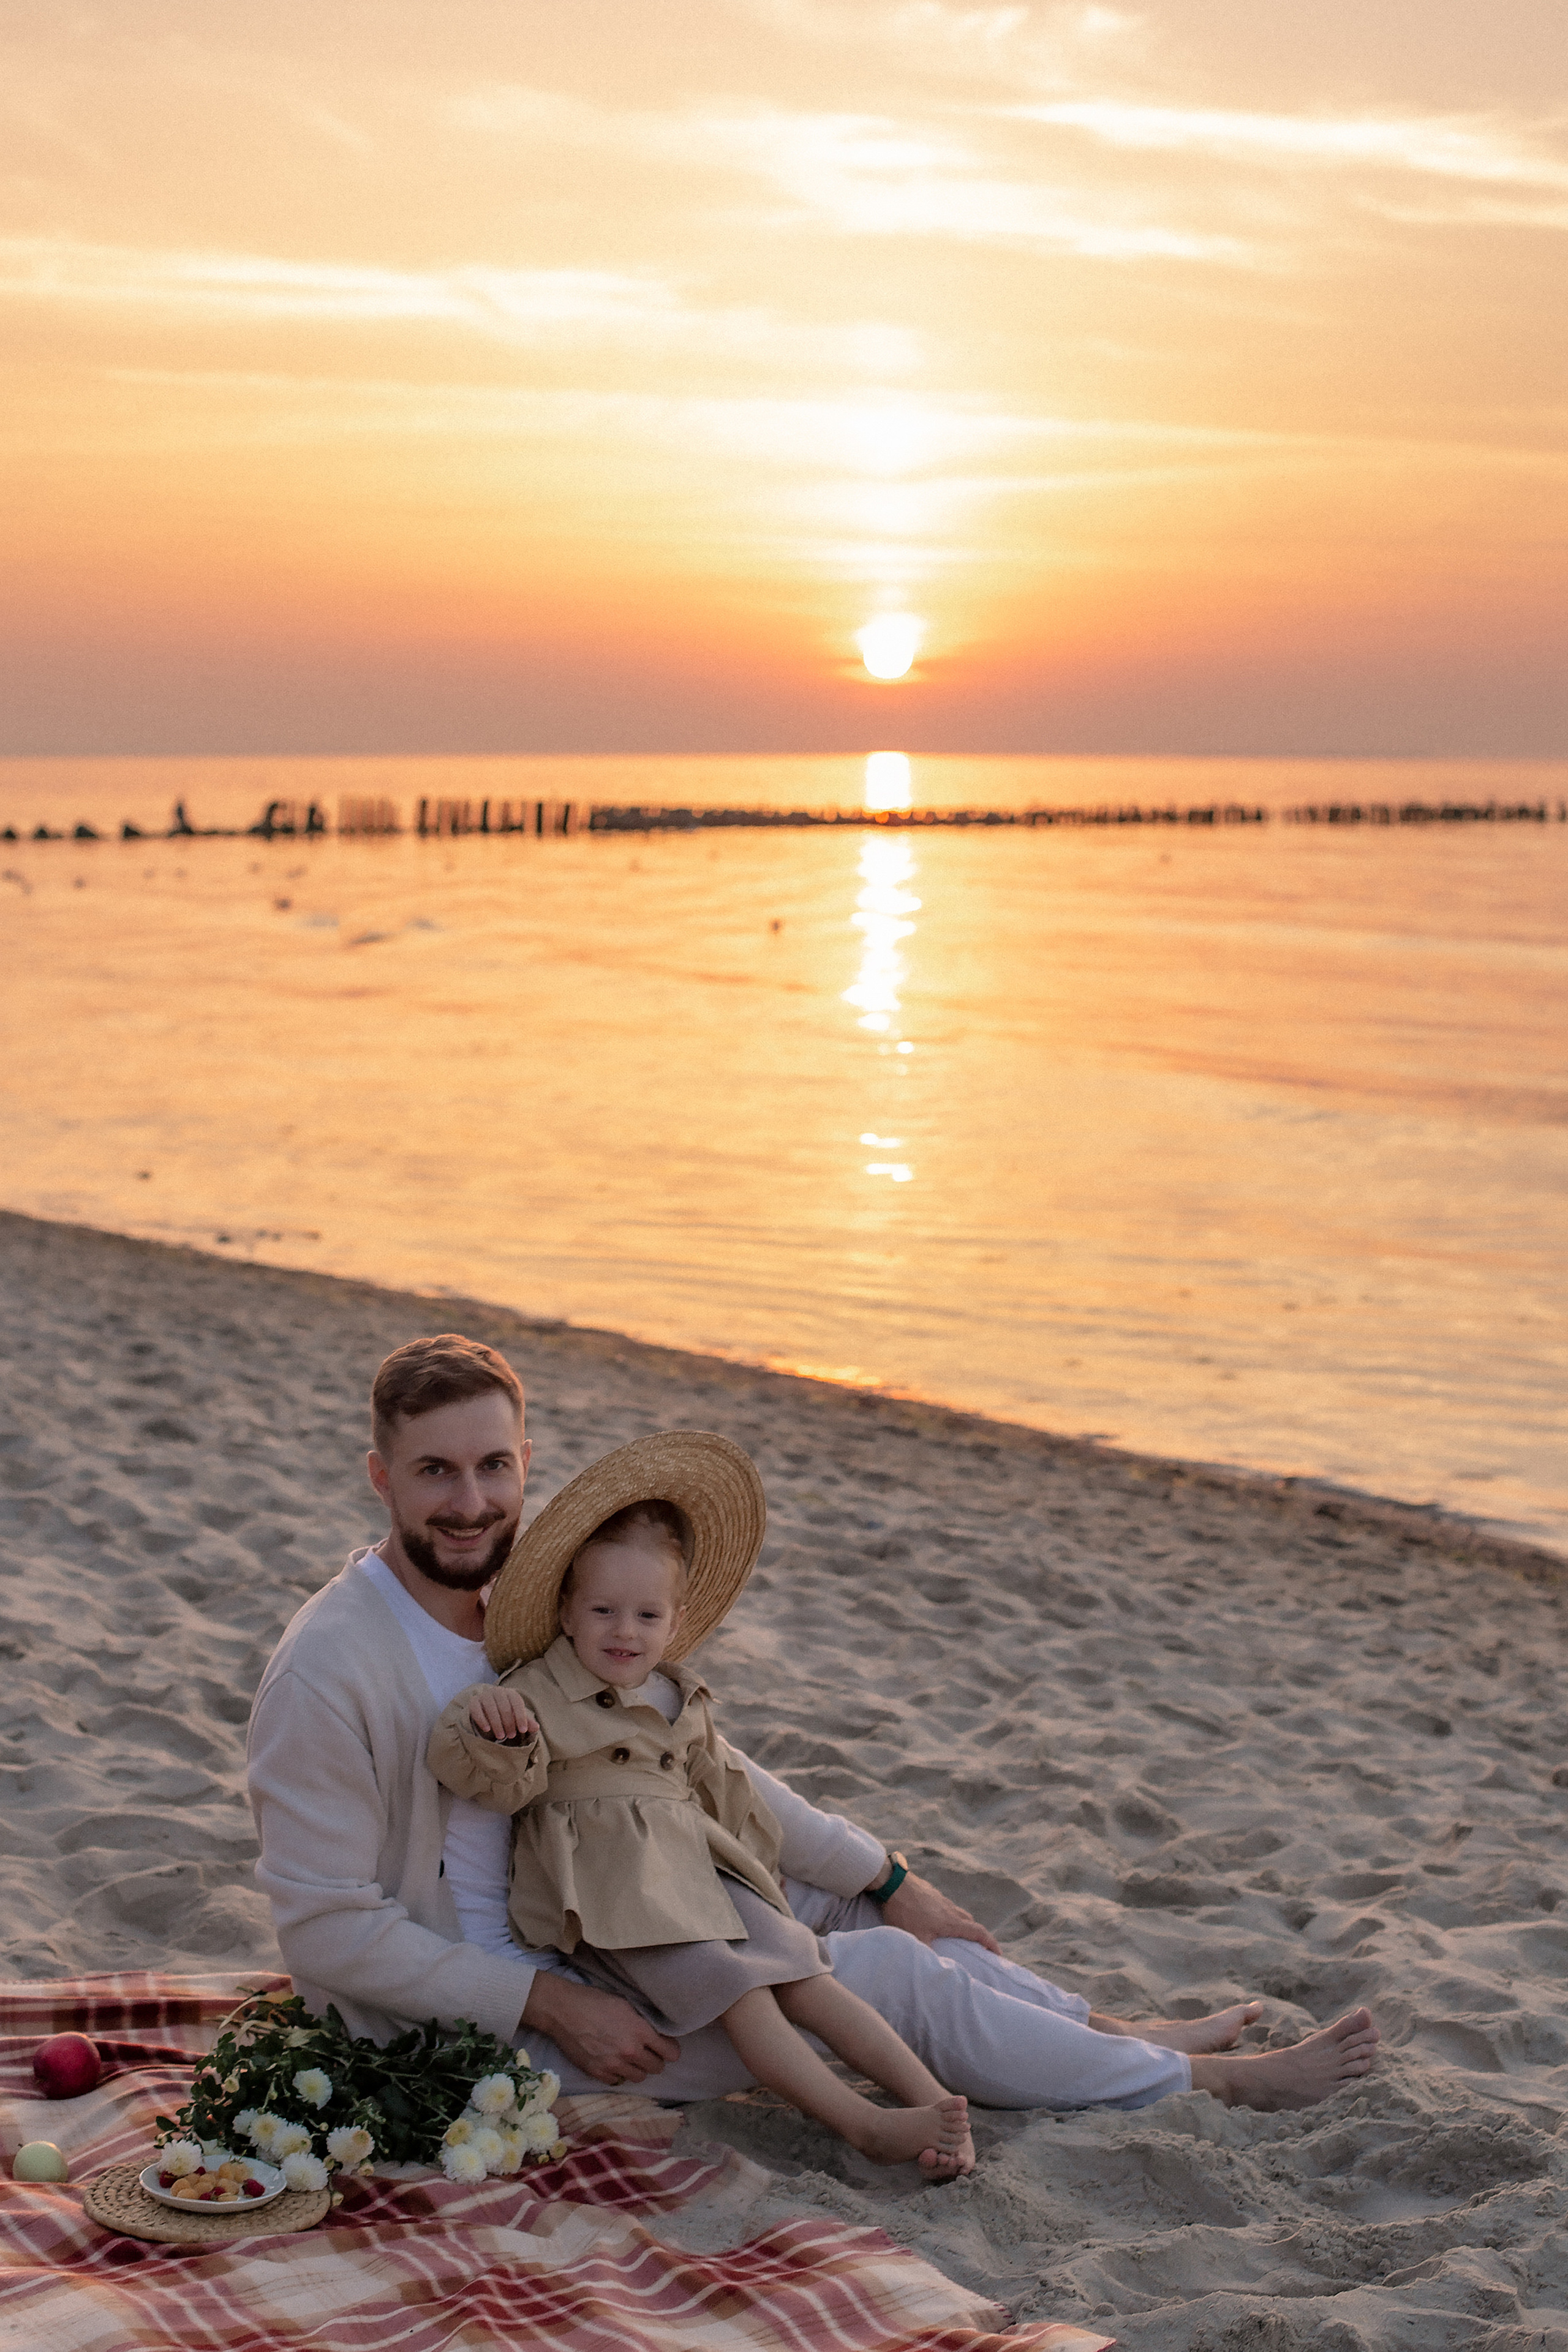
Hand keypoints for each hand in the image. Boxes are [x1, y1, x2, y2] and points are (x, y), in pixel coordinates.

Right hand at [468, 1687, 537, 1744]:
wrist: (486, 1709)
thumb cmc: (505, 1714)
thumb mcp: (516, 1717)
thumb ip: (526, 1722)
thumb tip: (536, 1727)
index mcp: (510, 1693)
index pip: (517, 1702)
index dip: (521, 1717)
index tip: (523, 1730)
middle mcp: (497, 1691)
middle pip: (504, 1707)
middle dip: (509, 1723)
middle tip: (511, 1736)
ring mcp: (484, 1695)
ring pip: (491, 1708)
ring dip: (497, 1723)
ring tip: (501, 1736)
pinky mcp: (473, 1701)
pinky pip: (476, 1709)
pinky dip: (482, 1719)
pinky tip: (486, 1729)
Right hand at [520, 1973, 681, 2085]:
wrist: (563, 2011)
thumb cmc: (594, 2001)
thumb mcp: (625, 2005)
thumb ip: (642, 2022)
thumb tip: (655, 2034)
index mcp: (640, 2031)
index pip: (670, 2052)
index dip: (670, 2050)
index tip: (667, 2048)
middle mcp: (630, 2051)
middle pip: (657, 2068)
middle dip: (655, 2060)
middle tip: (647, 2052)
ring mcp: (613, 2065)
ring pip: (639, 2077)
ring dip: (637, 2069)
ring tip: (629, 2058)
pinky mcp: (598, 2073)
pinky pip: (617, 2081)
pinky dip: (617, 2074)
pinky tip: (612, 2062)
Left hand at [879, 1871, 1001, 1954]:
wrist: (893, 1882)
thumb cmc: (904, 1912)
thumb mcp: (915, 1938)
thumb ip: (927, 1954)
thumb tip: (936, 1969)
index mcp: (951, 1921)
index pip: (978, 1932)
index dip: (991, 1944)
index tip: (998, 1954)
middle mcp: (950, 1909)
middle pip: (970, 1922)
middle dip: (978, 1935)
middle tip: (978, 1947)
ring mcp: (941, 1899)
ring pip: (958, 1913)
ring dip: (963, 1925)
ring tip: (958, 1936)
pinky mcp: (931, 1893)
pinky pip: (947, 1906)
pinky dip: (950, 1916)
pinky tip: (937, 1920)